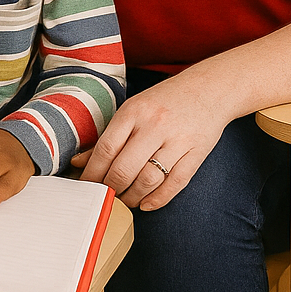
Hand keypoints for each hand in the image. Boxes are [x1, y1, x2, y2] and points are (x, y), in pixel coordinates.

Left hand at [76, 71, 230, 210]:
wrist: (211, 87)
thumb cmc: (166, 99)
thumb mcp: (135, 108)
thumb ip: (109, 135)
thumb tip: (79, 162)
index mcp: (134, 110)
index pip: (106, 149)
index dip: (92, 173)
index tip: (86, 186)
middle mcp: (155, 124)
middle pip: (124, 168)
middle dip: (111, 189)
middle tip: (105, 197)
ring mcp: (177, 139)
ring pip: (148, 180)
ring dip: (132, 197)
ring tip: (125, 201)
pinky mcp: (196, 152)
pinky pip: (175, 183)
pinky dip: (158, 199)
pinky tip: (146, 204)